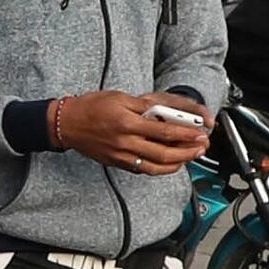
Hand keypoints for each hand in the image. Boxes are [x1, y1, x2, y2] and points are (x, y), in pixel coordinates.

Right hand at [51, 90, 207, 170]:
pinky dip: (160, 169)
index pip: (164, 131)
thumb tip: (167, 112)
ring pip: (155, 167)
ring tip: (190, 158)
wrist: (67, 124)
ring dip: (177, 163)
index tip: (200, 133)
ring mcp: (121, 156)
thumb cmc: (92, 107)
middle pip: (163, 153)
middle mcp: (125, 142)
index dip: (185, 133)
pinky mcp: (118, 163)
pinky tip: (171, 164)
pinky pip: (143, 170)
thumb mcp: (120, 98)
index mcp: (127, 122)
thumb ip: (144, 106)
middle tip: (201, 148)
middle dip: (187, 152)